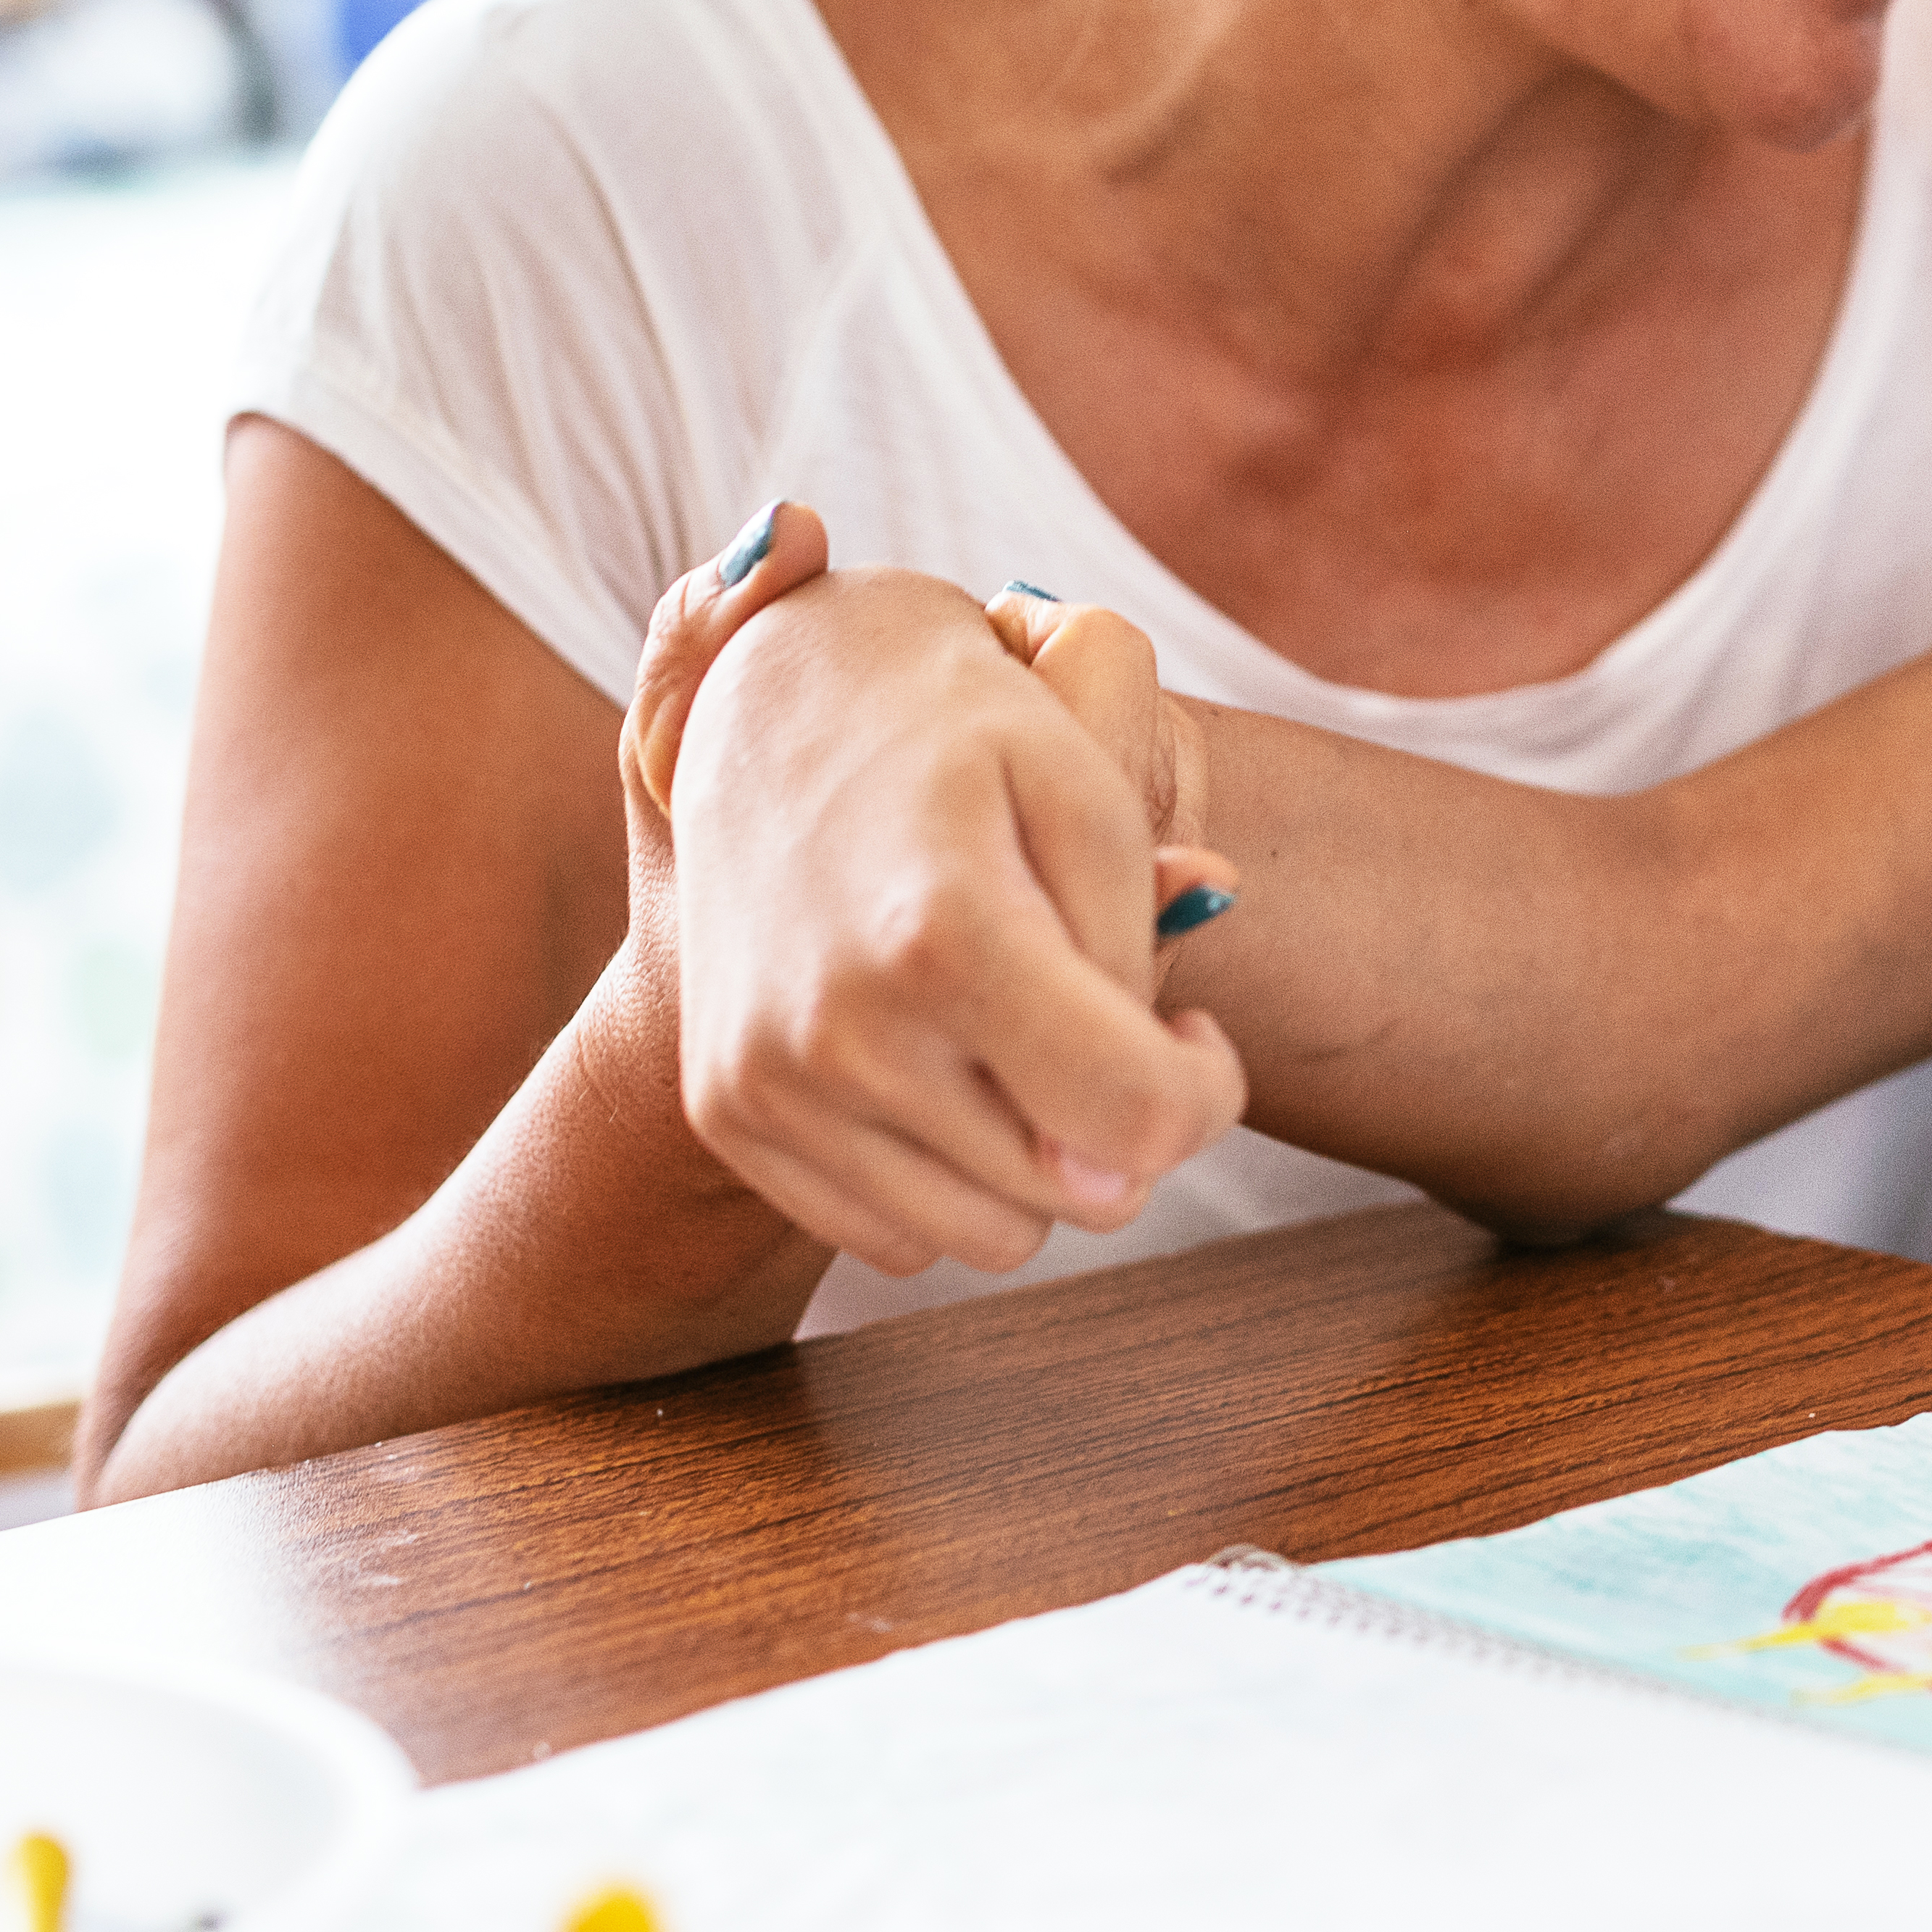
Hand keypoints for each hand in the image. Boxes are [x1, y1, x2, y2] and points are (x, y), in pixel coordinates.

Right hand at [616, 518, 1245, 1280]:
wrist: (767, 692)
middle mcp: (842, 1030)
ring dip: (1034, 1161)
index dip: (1201, 1093)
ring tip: (1017, 1034)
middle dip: (1120, 1123)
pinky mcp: (730, 1113)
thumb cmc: (959, 731)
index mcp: (945, 934)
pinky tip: (937, 1058)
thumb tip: (1152, 1126)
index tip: (1190, 1032)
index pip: (1137, 1119)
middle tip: (1099, 1014)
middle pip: (1073, 1196)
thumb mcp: (1087, 789)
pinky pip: (895, 1236)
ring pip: (990, 1239)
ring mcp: (769, 1081)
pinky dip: (941, 1175)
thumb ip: (1141, 955)